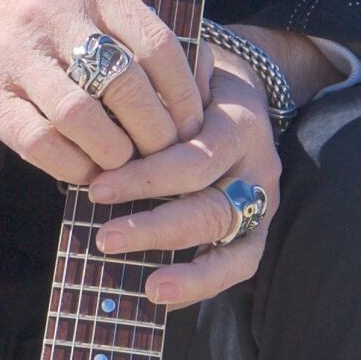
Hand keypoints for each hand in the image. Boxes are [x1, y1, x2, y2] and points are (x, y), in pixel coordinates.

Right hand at [0, 0, 204, 184]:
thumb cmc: (54, 32)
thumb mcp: (94, 13)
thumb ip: (142, 42)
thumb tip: (204, 94)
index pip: (157, 42)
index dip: (183, 95)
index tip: (193, 128)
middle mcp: (51, 9)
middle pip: (123, 82)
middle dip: (154, 132)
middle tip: (164, 156)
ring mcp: (15, 50)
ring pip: (81, 115)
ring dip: (114, 154)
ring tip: (126, 165)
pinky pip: (42, 142)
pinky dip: (74, 166)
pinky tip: (88, 170)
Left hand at [84, 55, 281, 309]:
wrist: (241, 85)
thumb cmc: (197, 76)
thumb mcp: (187, 64)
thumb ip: (162, 81)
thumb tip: (115, 98)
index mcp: (240, 122)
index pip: (194, 159)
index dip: (146, 177)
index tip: (97, 186)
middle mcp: (258, 167)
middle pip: (210, 207)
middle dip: (154, 226)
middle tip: (104, 238)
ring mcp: (263, 202)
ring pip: (230, 244)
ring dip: (185, 268)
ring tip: (144, 285)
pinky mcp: (260, 228)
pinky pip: (239, 265)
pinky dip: (202, 283)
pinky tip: (162, 295)